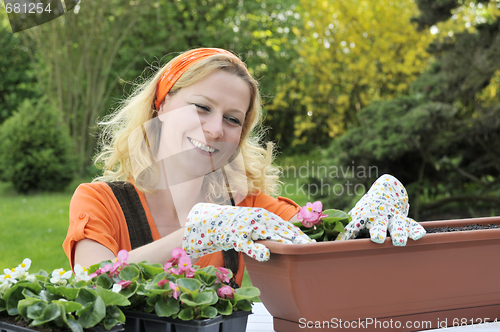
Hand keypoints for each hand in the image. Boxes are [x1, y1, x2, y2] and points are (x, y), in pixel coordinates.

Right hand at [182, 203, 312, 261]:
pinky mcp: (236, 236)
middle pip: (283, 231)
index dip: (301, 236)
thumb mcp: (255, 228)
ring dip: (284, 243)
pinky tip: (265, 256)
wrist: (211, 221)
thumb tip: (288, 241)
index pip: (287, 227)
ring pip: (268, 235)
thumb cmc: (237, 227)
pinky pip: (247, 244)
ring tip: (298, 251)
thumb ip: (270, 233)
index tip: (315, 245)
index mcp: (266, 217)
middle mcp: (259, 219)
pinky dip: (256, 249)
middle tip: (313, 250)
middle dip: (298, 240)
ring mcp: (247, 227)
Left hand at [336, 174, 425, 245]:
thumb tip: (329, 246)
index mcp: (362, 217)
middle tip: (377, 239)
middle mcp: (377, 217)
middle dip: (378, 231)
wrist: (387, 190)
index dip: (347, 235)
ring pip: (396, 225)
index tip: (342, 244)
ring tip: (400, 242)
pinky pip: (411, 225)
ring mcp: (392, 218)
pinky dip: (415, 230)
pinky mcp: (404, 219)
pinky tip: (418, 236)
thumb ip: (345, 231)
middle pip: (378, 225)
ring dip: (398, 233)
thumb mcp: (355, 217)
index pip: (353, 227)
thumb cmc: (367, 211)